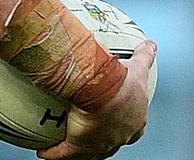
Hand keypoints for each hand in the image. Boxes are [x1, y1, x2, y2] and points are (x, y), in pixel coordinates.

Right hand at [36, 40, 156, 159]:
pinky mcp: (80, 146)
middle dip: (104, 138)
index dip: (127, 123)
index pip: (133, 126)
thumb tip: (150, 45)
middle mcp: (120, 136)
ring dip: (80, 149)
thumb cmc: (122, 83)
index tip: (120, 118)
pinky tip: (43, 152)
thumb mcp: (136, 67)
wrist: (106, 92)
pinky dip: (53, 153)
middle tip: (93, 131)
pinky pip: (65, 153)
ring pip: (90, 151)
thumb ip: (144, 56)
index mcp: (134, 119)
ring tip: (68, 143)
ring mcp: (101, 144)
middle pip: (112, 141)